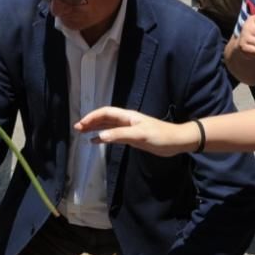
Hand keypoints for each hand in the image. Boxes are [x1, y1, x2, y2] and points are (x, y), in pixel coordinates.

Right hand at [75, 106, 191, 156]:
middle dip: (91, 121)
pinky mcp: (132, 136)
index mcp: (128, 116)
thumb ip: (120, 135)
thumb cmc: (160, 136)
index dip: (93, 117)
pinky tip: (96, 141)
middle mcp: (126, 120)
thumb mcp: (140, 136)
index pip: (106, 113)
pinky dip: (103, 136)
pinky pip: (113, 134)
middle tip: (77, 128)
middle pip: (105, 118)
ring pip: (108, 125)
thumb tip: (100, 136)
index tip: (82, 124)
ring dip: (95, 128)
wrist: (177, 141)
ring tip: (82, 132)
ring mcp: (129, 128)